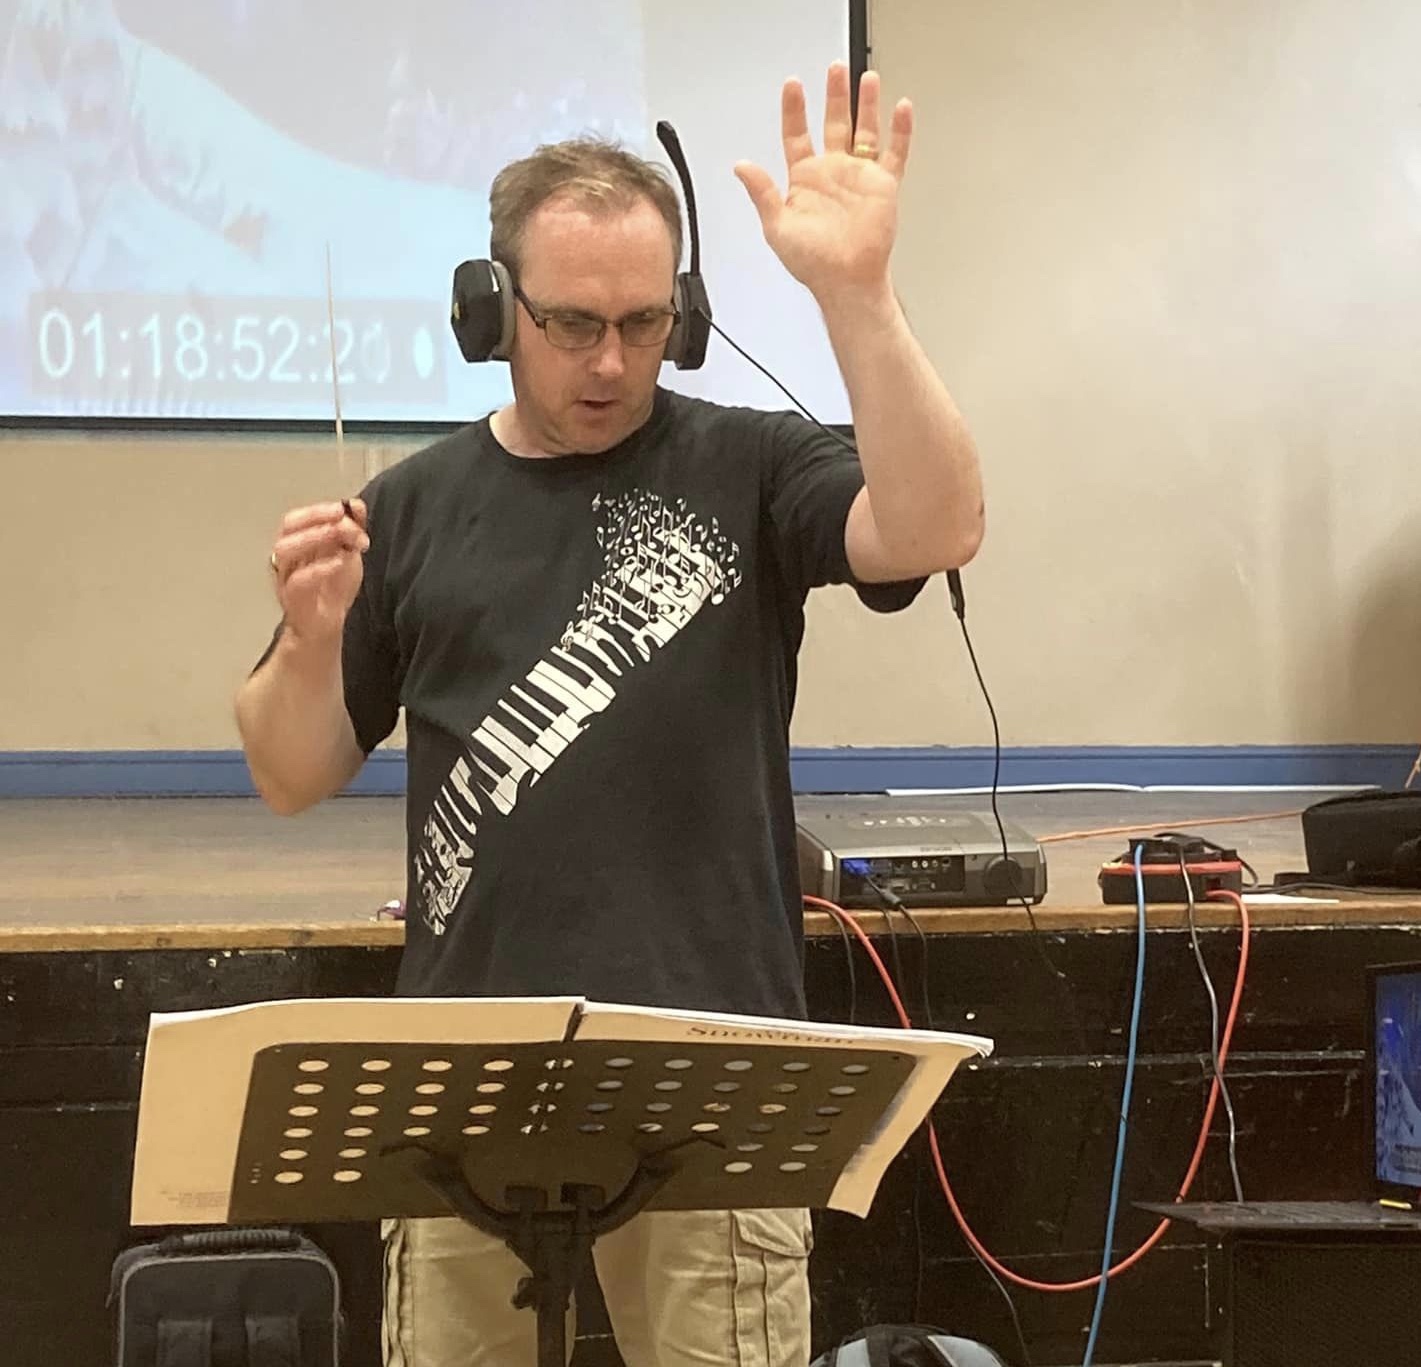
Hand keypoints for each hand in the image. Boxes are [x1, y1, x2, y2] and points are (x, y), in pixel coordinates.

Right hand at [268, 499, 368, 646]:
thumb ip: (352, 530)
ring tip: (344, 539)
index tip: (345, 509)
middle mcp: (287, 558)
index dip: (319, 510)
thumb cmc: (332, 590)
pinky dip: (320, 568)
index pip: (297, 518)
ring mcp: (286, 577)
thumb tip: (356, 504)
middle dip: (316, 517)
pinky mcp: (293, 599)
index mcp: (297, 544)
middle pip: (288, 526)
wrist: (325, 627)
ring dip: (316, 537)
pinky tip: (340, 562)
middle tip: (344, 518)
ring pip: (285, 549)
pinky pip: (298, 580)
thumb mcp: (348, 555)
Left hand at [735, 62, 911, 300]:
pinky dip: (900, 131)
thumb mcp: (776, 227)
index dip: (794, 109)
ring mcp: (859, 177)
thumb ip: (762, 192)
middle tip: (835, 69)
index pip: (797, 134)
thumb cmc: (813, 262)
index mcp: (805, 179)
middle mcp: (833, 173)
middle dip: (834, 95)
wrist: (847, 280)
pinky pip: (895, 152)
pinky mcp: (883, 186)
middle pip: (834, 123)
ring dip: (866, 105)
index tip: (793, 86)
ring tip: (866, 78)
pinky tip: (901, 109)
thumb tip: (741, 166)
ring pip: (865, 131)